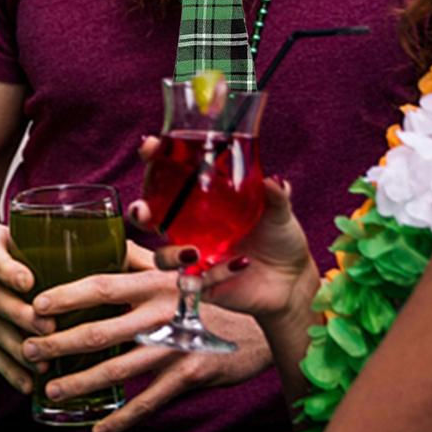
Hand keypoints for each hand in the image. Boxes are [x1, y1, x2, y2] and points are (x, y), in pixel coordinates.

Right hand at [0, 222, 53, 393]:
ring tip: (44, 364)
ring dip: (16, 349)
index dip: (9, 269)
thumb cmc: (15, 247)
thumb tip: (121, 252)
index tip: (29, 282)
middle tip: (50, 330)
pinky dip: (7, 368)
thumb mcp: (25, 233)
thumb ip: (57, 242)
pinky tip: (27, 383)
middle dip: (21, 316)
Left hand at [21, 241, 271, 431]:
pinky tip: (98, 430)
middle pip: (99, 329)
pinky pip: (149, 402)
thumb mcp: (180, 268)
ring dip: (80, 381)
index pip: (101, 283)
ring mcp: (175, 344)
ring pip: (117, 368)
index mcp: (154, 281)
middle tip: (28, 350)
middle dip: (59, 342)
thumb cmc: (215, 288)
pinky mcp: (191, 373)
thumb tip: (107, 242)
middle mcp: (161, 311)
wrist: (266, 316)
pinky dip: (122, 419)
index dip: (66, 294)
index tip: (35, 304)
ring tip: (50, 390)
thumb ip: (143, 260)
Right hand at [132, 139, 313, 320]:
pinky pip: (196, 283)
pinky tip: (240, 265)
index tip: (150, 146)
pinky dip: (216, 274)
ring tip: (194, 252)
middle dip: (139, 213)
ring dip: (171, 255)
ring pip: (162, 257)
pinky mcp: (203, 284)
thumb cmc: (280, 238)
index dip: (153, 160)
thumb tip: (274, 180)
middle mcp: (190, 228)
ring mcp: (193, 258)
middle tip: (143, 210)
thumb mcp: (279, 212)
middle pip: (150, 218)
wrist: (293, 279)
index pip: (168, 178)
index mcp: (201, 203)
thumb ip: (276, 195)